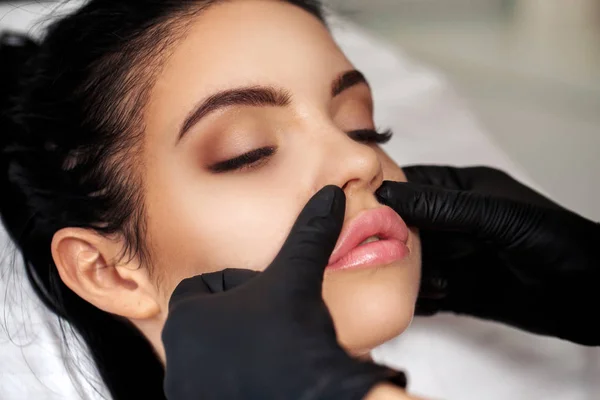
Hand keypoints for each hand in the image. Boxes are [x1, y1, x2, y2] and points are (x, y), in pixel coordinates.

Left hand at [162, 186, 406, 399]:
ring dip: (237, 347)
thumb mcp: (297, 278)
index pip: (201, 287)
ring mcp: (191, 392)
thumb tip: (328, 197)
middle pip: (204, 322)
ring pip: (210, 356)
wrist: (313, 397)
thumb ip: (309, 234)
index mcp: (185, 320)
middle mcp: (178, 360)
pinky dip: (240, 376)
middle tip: (269, 319)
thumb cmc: (293, 340)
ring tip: (271, 348)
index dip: (236, 283)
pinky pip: (219, 384)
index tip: (262, 292)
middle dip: (235, 316)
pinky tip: (270, 374)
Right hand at [377, 166, 599, 345]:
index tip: (351, 205)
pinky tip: (416, 299)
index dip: (382, 192)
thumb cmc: (553, 240)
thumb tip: (387, 195)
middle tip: (366, 249)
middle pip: (404, 226)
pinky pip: (425, 292)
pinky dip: (416, 296)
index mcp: (462, 190)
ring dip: (402, 270)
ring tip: (401, 277)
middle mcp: (453, 222)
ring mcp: (455, 257)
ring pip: (410, 260)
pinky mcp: (458, 291)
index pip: (411, 184)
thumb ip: (441, 207)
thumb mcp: (494, 216)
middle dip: (385, 237)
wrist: (593, 295)